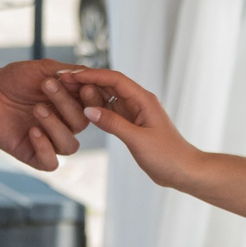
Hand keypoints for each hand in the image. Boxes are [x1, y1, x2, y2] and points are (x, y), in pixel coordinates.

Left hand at [0, 60, 87, 171]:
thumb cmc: (15, 80)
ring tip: (37, 109)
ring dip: (56, 126)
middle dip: (66, 104)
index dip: (92, 98)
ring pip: (69, 146)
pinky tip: (33, 132)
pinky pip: (50, 163)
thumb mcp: (43, 69)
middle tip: (47, 85)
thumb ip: (69, 72)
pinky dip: (45, 149)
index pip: (94, 106)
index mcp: (72, 104)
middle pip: (82, 123)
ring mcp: (50, 140)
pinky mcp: (33, 154)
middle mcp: (65, 124)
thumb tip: (91, 75)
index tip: (81, 85)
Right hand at [64, 66, 201, 188]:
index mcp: (143, 99)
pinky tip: (79, 109)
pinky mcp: (131, 124)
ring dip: (88, 94)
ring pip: (107, 97)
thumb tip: (89, 110)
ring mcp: (134, 112)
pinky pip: (110, 111)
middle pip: (108, 84)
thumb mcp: (138, 140)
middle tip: (61, 80)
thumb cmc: (167, 156)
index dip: (91, 75)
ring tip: (65, 91)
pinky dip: (95, 109)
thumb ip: (114, 124)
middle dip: (85, 81)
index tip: (71, 75)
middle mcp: (138, 102)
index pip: (114, 79)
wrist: (184, 171)